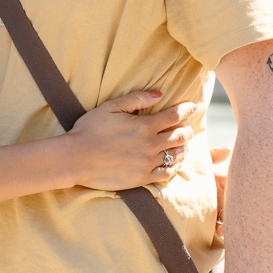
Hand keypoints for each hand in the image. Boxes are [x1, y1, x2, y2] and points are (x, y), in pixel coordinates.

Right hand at [62, 93, 196, 190]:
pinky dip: (175, 166)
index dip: (189, 109)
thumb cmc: (90, 129)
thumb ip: (137, 98)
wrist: (75, 159)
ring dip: (183, 147)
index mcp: (144, 126)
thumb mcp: (111, 107)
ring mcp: (147, 163)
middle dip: (187, 129)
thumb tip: (160, 94)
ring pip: (177, 155)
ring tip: (182, 143)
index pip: (175, 116)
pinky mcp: (142, 178)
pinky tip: (174, 161)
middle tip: (187, 126)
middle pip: (181, 136)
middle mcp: (150, 145)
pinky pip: (167, 174)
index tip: (196, 106)